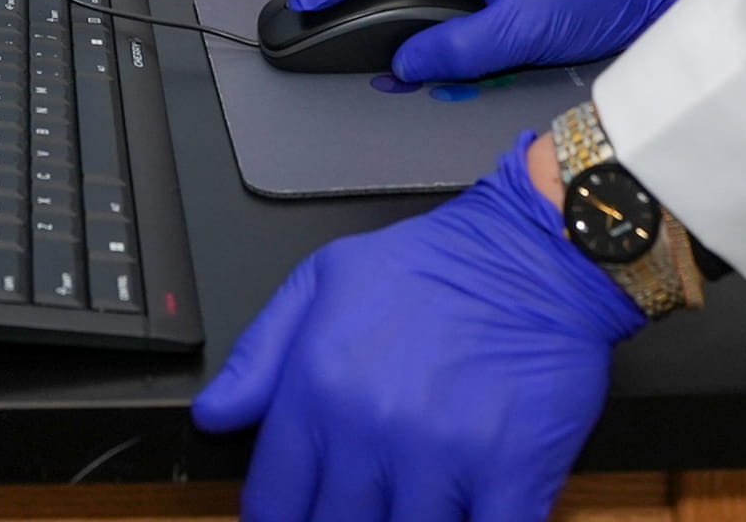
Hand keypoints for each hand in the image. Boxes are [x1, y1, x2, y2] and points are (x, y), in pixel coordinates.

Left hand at [192, 131, 643, 521]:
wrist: (533, 251)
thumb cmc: (432, 267)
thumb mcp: (322, 282)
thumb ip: (259, 355)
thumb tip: (212, 416)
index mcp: (320, 388)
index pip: (274, 502)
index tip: (292, 519)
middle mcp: (373, 429)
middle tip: (358, 509)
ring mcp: (442, 457)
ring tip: (406, 509)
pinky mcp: (511, 474)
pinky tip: (462, 517)